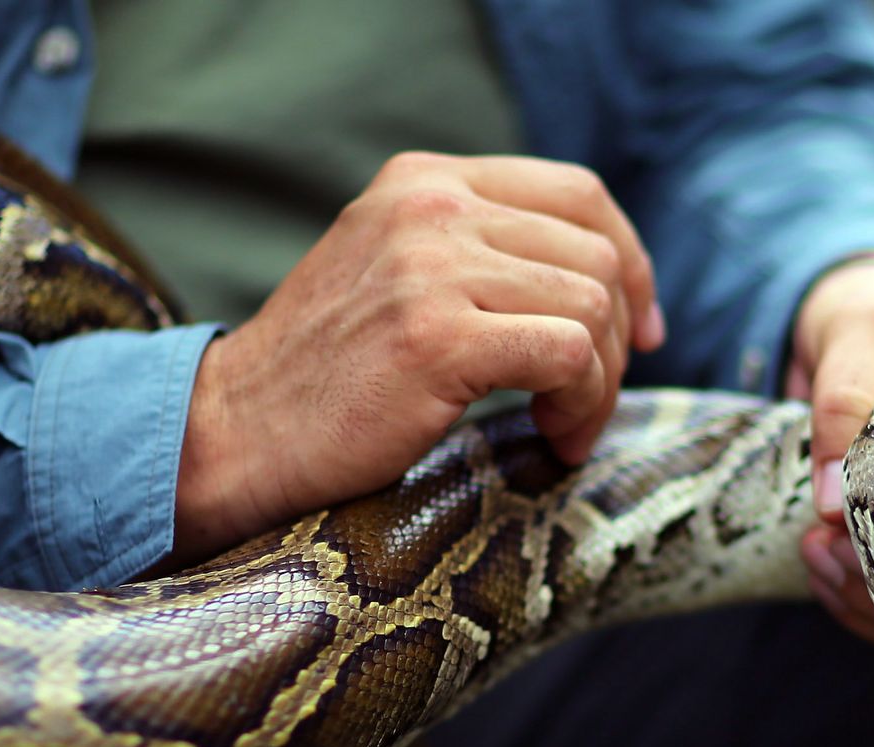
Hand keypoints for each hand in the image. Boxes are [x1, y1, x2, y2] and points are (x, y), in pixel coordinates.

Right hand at [169, 152, 665, 563]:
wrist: (234, 433)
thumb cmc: (322, 378)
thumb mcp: (393, 273)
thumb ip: (475, 252)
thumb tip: (601, 282)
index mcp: (424, 181)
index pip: (578, 193)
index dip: (630, 262)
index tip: (639, 330)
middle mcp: (431, 206)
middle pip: (596, 253)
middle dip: (616, 339)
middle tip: (587, 403)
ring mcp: (431, 267)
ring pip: (591, 304)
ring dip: (599, 382)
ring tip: (562, 427)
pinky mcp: (436, 336)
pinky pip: (569, 355)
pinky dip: (581, 405)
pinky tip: (551, 438)